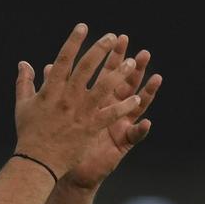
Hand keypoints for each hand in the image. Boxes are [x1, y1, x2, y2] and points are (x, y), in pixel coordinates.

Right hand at [13, 23, 142, 178]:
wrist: (36, 161)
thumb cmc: (29, 133)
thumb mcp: (22, 105)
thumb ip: (24, 82)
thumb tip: (23, 63)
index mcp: (50, 90)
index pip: (64, 59)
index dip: (73, 41)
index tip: (83, 26)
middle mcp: (67, 97)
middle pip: (87, 67)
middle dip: (101, 49)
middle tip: (113, 36)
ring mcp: (80, 112)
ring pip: (104, 87)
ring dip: (120, 73)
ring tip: (132, 61)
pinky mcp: (90, 127)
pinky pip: (111, 114)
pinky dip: (125, 106)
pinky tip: (137, 98)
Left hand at [53, 34, 161, 189]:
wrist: (59, 165)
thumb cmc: (61, 138)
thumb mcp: (57, 110)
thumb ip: (55, 88)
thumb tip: (48, 67)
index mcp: (96, 99)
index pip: (106, 73)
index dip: (112, 56)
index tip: (118, 38)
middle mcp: (111, 110)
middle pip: (126, 85)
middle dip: (134, 69)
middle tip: (142, 53)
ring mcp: (118, 125)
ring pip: (137, 106)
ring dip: (147, 92)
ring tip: (156, 78)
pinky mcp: (121, 144)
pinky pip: (133, 137)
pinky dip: (141, 130)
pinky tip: (147, 122)